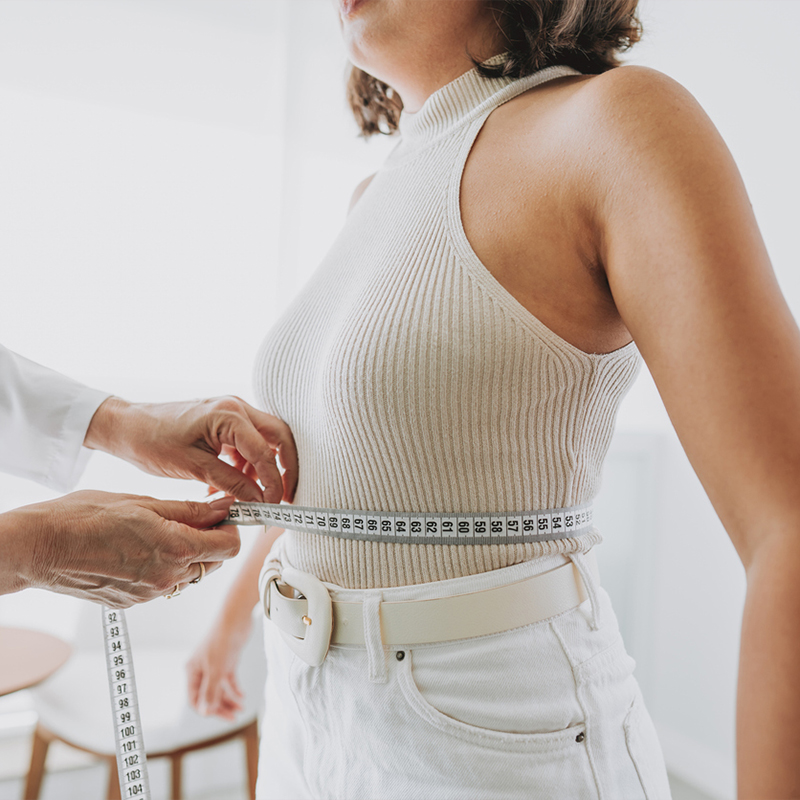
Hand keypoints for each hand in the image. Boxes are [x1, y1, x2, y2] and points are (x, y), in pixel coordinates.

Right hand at [7, 491, 239, 606]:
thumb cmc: (84, 517)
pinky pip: (164, 584)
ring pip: (190, 575)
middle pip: (213, 562)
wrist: (39, 547)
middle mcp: (167, 578)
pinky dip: (166, 567)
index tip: (224, 512)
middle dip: (212, 539)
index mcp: (176, 549)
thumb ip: (190, 510)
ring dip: (189, 554)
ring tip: (163, 530)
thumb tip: (224, 507)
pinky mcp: (132, 602)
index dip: (232, 526)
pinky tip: (143, 548)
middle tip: (195, 516)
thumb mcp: (144, 502)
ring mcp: (149, 594)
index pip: (230, 546)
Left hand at [84, 397, 297, 502]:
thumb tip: (259, 500)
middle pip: (280, 437)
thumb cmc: (153, 441)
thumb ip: (230, 482)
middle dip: (286, 468)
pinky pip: (250, 442)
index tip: (275, 506)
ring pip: (268, 440)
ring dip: (266, 468)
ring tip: (256, 496)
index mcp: (229, 415)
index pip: (266, 452)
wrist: (128, 426)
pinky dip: (249, 464)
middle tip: (286, 497)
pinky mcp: (226, 421)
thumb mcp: (193, 467)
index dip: (275, 482)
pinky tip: (235, 485)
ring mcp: (233, 412)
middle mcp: (237, 407)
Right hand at [186, 612, 251, 719]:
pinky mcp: (227, 661)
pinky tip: (242, 697)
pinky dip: (235, 689)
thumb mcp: (216, 669)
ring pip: (219, 689)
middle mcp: (202, 669)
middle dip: (220, 707)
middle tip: (233, 718)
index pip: (194, 698)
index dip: (205, 709)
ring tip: (240, 709)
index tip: (220, 716)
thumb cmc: (222, 641)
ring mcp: (215, 665)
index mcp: (193, 671)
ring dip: (229, 700)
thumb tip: (205, 712)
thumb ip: (210, 691)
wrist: (236, 618)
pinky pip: (229, 680)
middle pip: (208, 695)